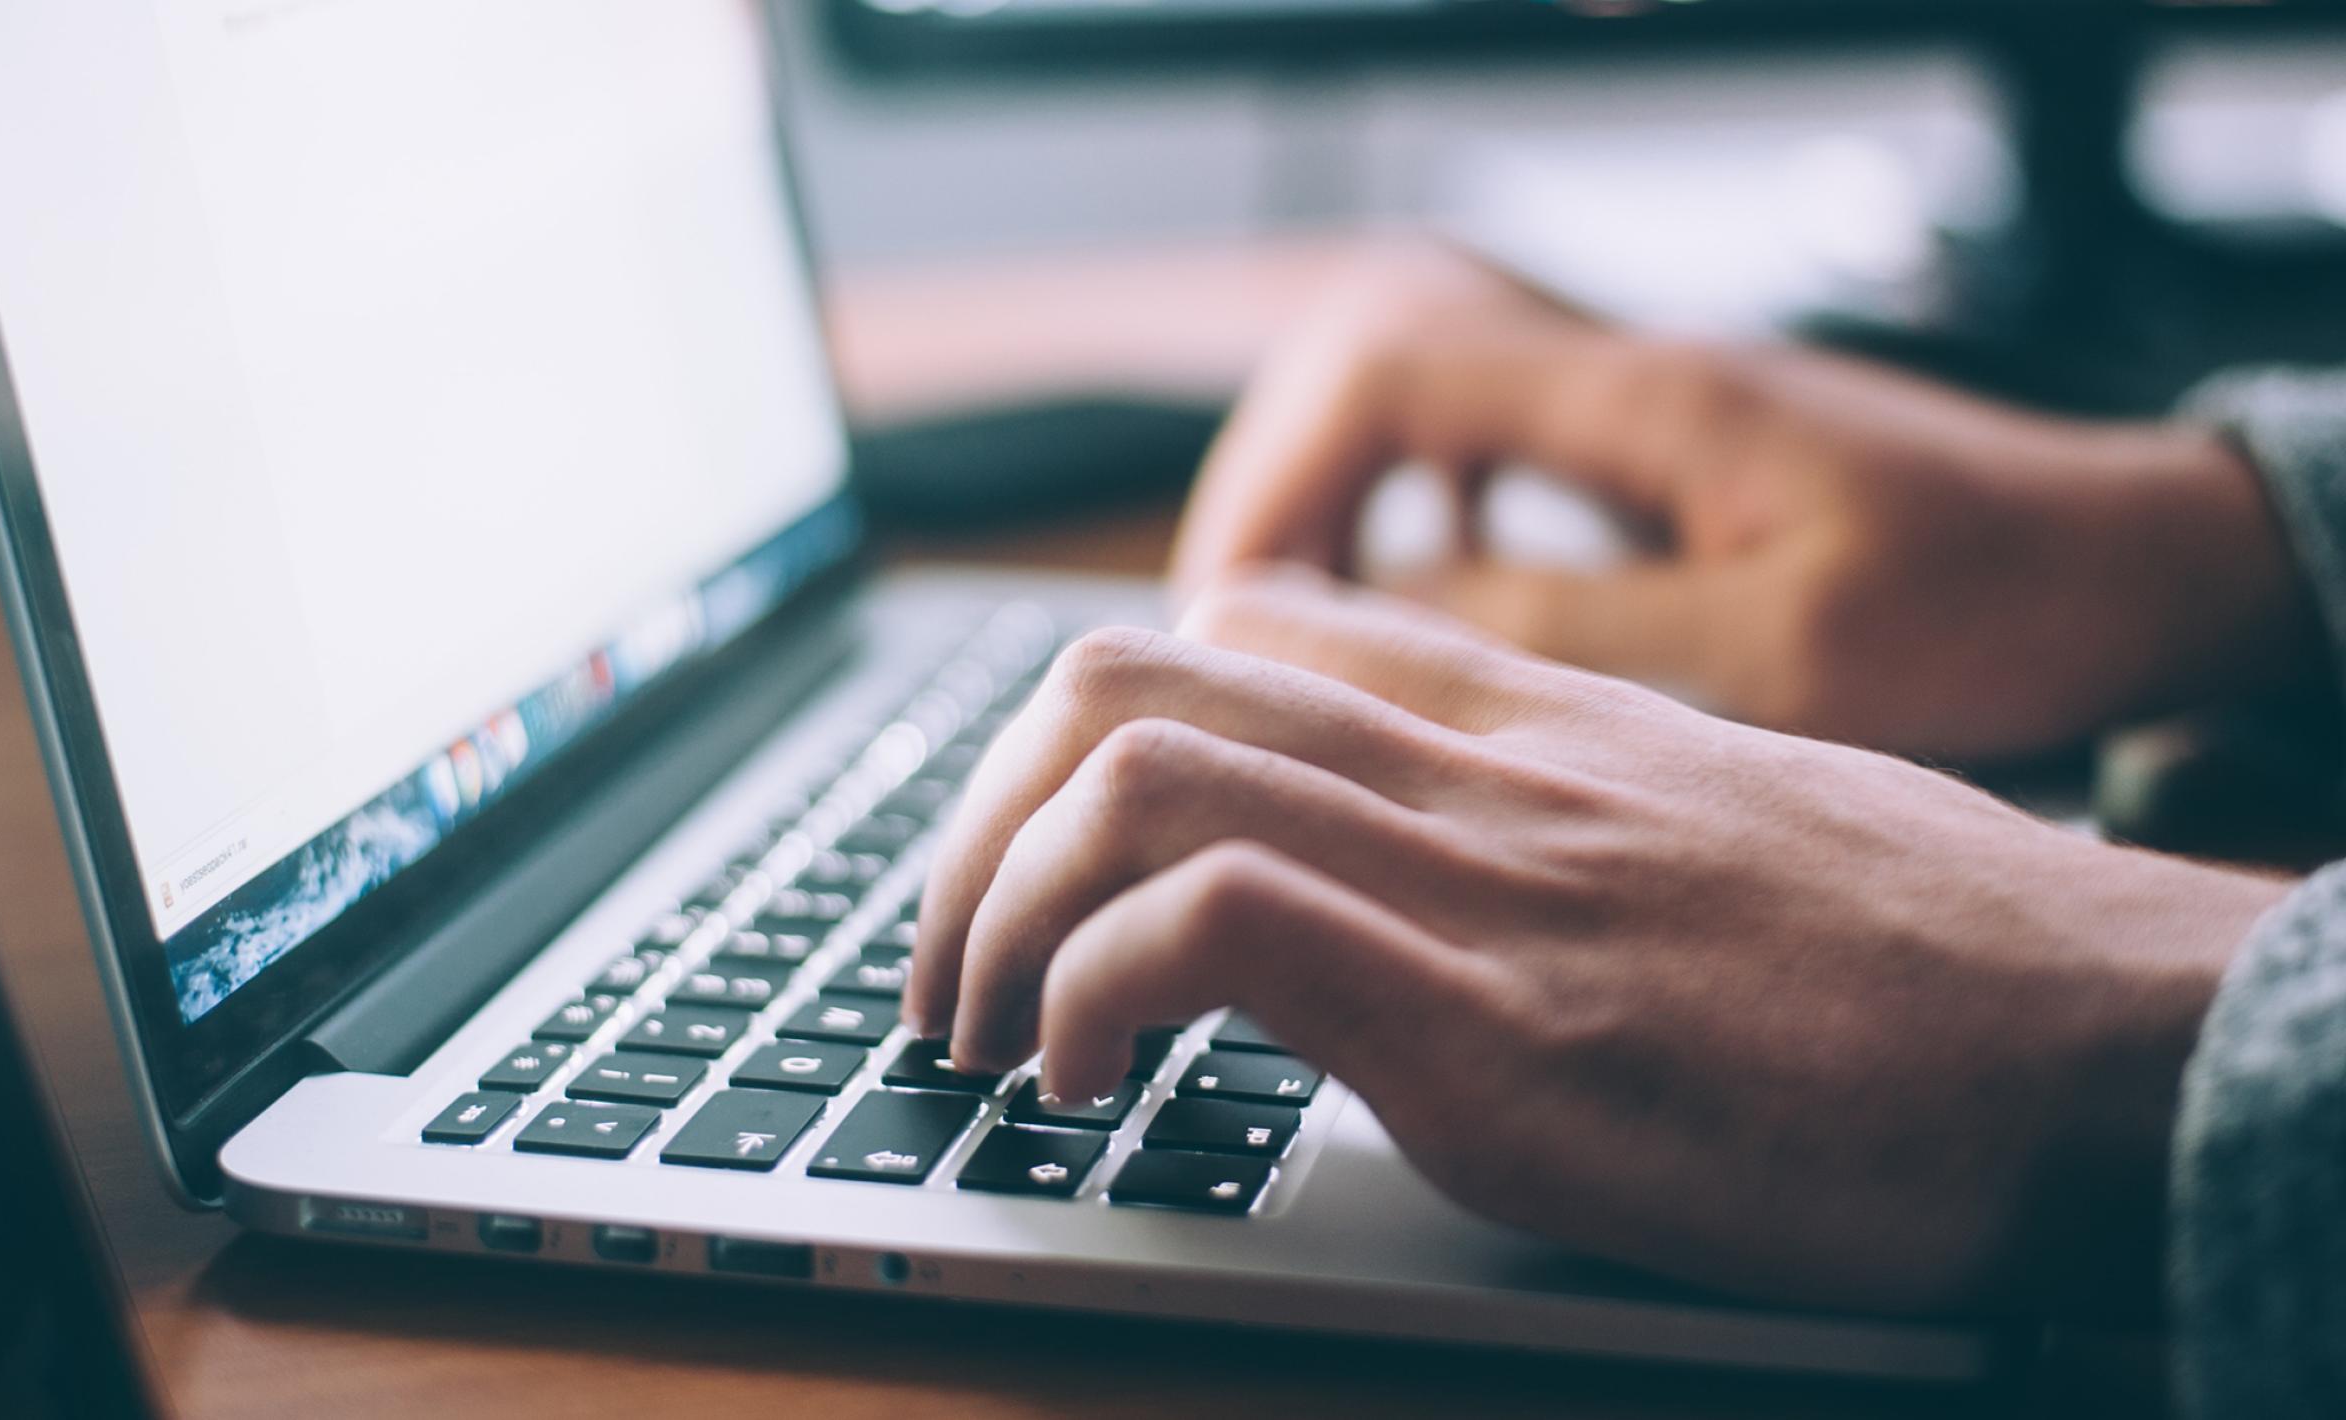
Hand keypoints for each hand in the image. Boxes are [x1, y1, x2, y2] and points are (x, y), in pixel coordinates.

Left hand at [905, 572, 2288, 1312]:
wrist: (2107, 1041)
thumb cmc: (1926, 961)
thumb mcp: (1714, 824)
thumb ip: (1554, 808)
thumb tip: (1431, 863)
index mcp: (1519, 722)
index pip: (1232, 627)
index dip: (1075, 733)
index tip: (1034, 856)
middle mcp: (1474, 769)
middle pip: (1122, 677)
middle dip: (974, 824)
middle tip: (949, 968)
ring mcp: (1479, 884)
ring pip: (1130, 771)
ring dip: (993, 910)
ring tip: (985, 1039)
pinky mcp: (1499, 1027)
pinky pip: (1212, 923)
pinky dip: (1090, 993)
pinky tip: (1086, 1088)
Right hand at [1171, 241, 2315, 759]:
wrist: (2133, 564)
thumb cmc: (1994, 603)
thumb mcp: (1779, 652)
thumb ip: (1573, 629)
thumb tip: (1385, 622)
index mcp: (1643, 400)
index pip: (1386, 370)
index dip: (1278, 481)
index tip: (1233, 609)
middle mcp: (1626, 381)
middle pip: (1372, 373)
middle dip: (1278, 495)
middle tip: (1235, 636)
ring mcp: (1642, 414)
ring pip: (1421, 414)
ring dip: (1340, 511)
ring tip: (1297, 635)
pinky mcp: (1665, 462)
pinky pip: (1489, 461)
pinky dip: (1419, 525)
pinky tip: (1417, 611)